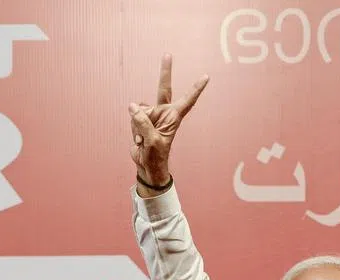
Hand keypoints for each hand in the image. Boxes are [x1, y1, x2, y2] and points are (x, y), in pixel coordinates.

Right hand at [129, 54, 208, 194]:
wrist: (147, 165)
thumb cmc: (155, 156)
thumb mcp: (151, 141)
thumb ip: (142, 122)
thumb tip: (132, 106)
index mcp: (173, 117)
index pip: (188, 100)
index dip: (196, 89)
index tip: (206, 77)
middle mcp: (164, 112)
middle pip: (164, 88)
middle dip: (165, 72)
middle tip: (168, 54)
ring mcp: (152, 114)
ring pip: (140, 109)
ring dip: (138, 125)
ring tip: (143, 139)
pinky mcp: (141, 118)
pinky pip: (133, 116)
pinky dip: (133, 128)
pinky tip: (138, 138)